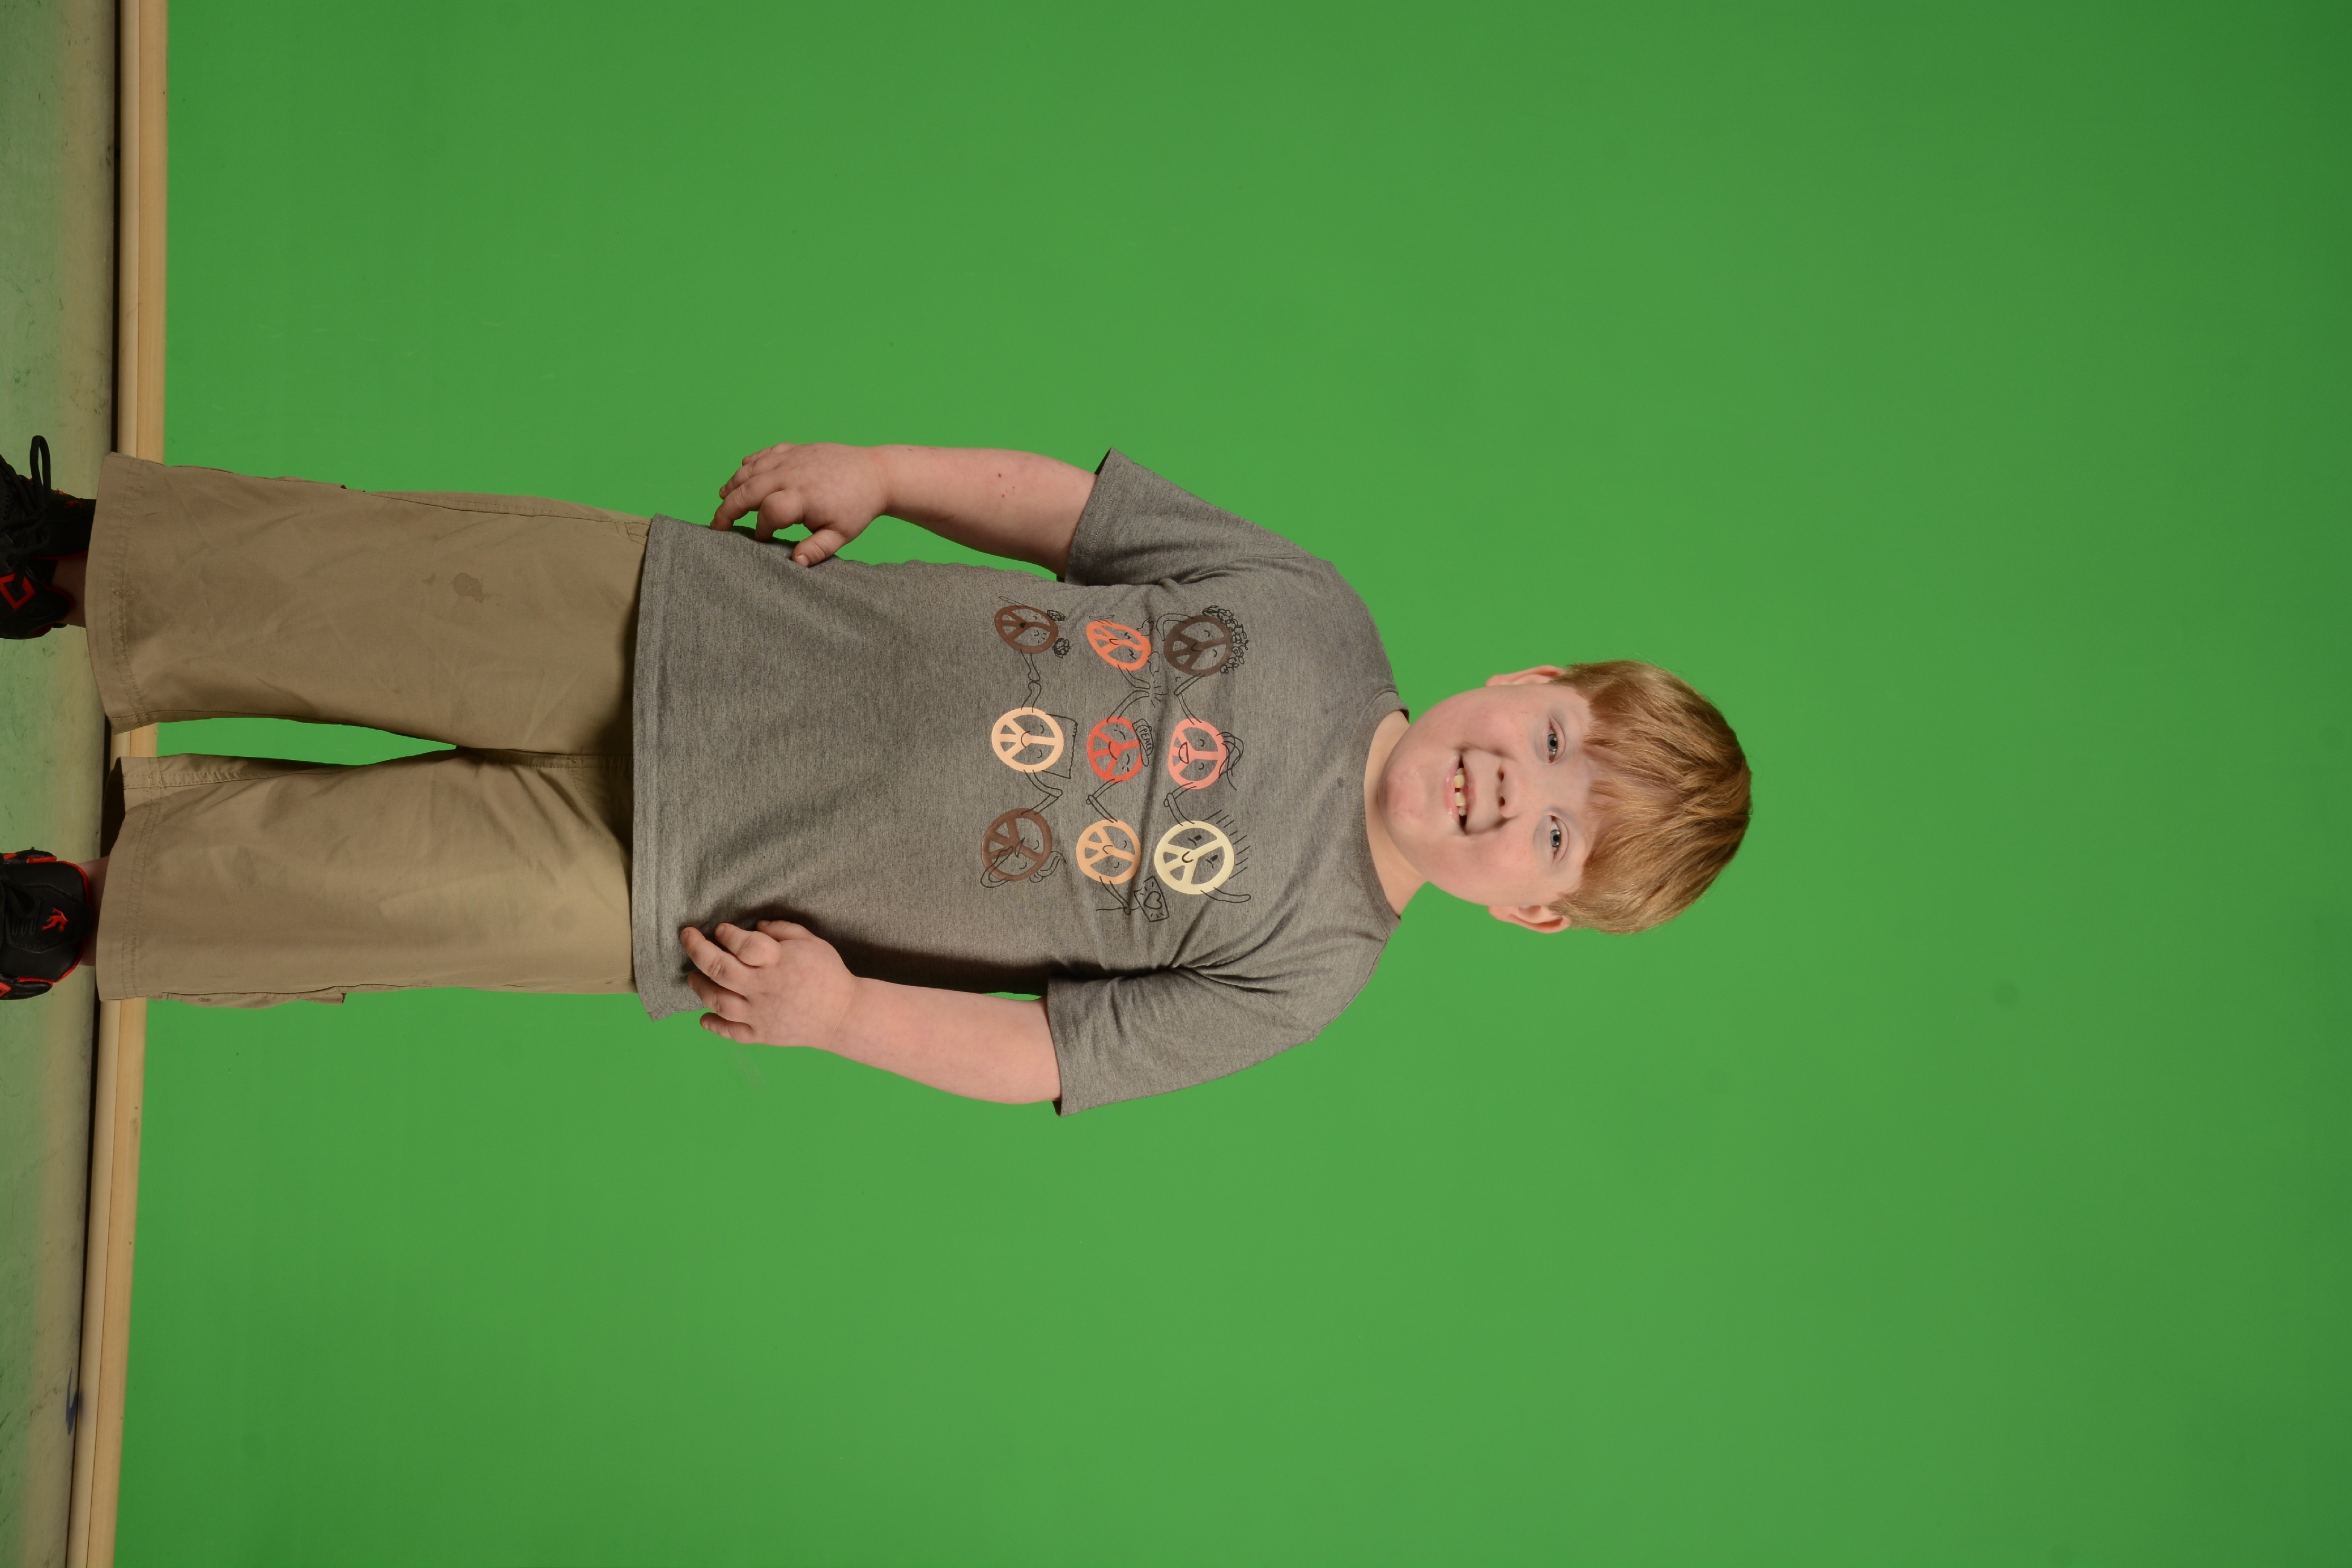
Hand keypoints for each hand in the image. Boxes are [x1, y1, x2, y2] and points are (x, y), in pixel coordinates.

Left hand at [680, 920, 857, 1047]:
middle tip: (687, 936)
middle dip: (697, 949)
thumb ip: (783, 930)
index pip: (741, 943)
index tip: (722, 929)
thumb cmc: (828, 974)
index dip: (726, 933)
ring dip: (699, 986)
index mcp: (777, 962)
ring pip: (717, 1000)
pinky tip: (704, 1017)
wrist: (844, 1016)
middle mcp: (763, 988)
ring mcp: (760, 1014)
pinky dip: (713, 1025)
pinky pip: (730, 1032)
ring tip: (692, 977)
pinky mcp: (761, 1035)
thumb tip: (754, 926)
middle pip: (719, 968)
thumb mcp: (812, 942)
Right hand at [712, 442, 888, 565]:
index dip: (760, 527)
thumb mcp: (842, 534)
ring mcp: (792, 458)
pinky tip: (741, 473)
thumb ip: (817, 549)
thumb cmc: (858, 507)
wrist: (876, 473)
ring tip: (722, 498)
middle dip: (728, 508)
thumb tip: (795, 564)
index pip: (768, 512)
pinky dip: (749, 464)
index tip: (761, 540)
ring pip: (752, 469)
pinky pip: (764, 454)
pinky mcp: (795, 449)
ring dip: (733, 483)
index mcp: (803, 497)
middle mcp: (792, 474)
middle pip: (749, 489)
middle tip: (716, 526)